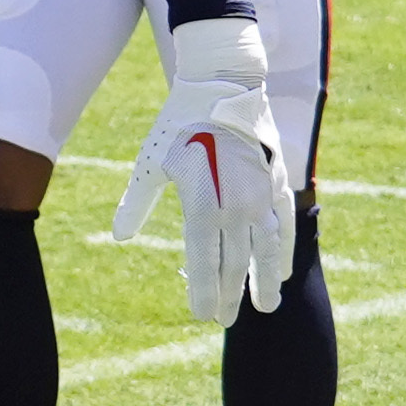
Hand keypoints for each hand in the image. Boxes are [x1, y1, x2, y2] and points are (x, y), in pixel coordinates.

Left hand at [112, 16, 296, 323]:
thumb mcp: (152, 162)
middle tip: (226, 322)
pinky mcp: (278, 181)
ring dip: (264, 280)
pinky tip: (281, 269)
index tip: (202, 317)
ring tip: (265, 306)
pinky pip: (284, 224)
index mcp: (202, 201)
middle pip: (234, 262)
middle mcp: (235, 204)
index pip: (203, 260)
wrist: (225, 83)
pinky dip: (283, 248)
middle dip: (230, 295)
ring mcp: (261, 194)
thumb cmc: (180, 122)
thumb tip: (121, 237)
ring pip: (266, 248)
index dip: (204, 291)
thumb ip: (138, 202)